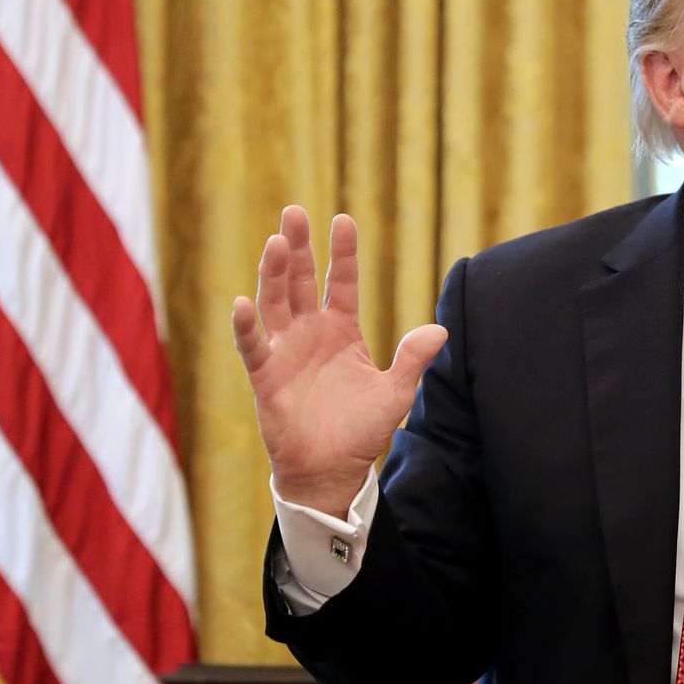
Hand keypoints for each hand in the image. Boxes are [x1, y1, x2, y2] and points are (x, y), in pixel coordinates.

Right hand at [232, 208, 447, 517]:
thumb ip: (413, 359)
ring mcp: (286, 351)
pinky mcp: (266, 376)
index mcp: (342, 330)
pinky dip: (245, 326)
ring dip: (274, 273)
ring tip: (277, 243)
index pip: (343, 281)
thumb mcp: (395, 393)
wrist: (332, 471)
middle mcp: (311, 333)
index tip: (343, 220)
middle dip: (299, 247)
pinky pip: (252, 346)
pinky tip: (243, 303)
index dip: (342, 252)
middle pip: (302, 280)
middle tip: (294, 212)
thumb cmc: (362, 431)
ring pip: (275, 302)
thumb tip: (440, 329)